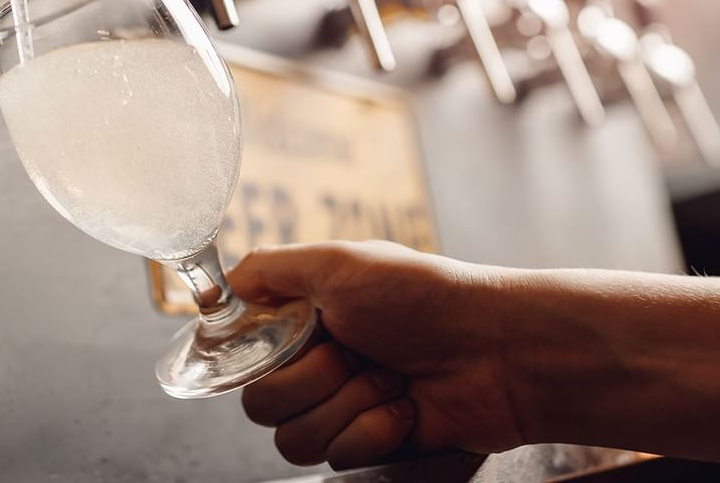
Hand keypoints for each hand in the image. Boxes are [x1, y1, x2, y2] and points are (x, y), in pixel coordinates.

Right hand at [227, 241, 525, 469]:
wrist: (497, 352)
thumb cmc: (425, 298)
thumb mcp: (339, 262)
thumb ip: (270, 269)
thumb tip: (222, 284)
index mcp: (306, 316)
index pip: (243, 351)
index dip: (258, 353)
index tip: (292, 338)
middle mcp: (318, 362)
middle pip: (260, 404)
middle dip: (311, 381)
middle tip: (354, 354)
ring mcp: (344, 406)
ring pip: (293, 438)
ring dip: (345, 406)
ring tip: (389, 380)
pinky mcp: (371, 445)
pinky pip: (336, 456)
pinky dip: (372, 430)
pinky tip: (405, 407)